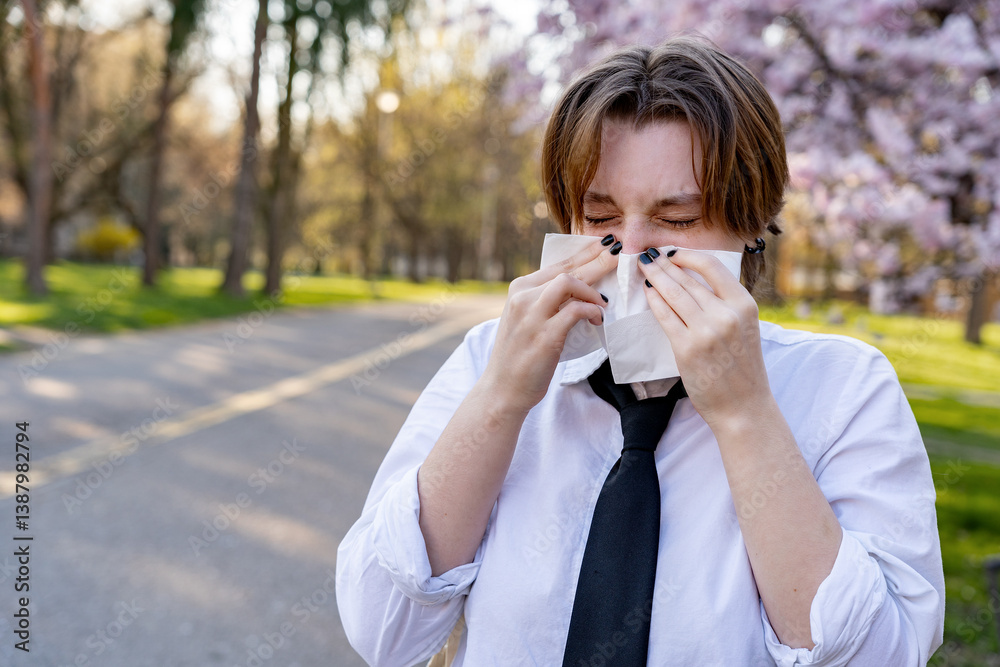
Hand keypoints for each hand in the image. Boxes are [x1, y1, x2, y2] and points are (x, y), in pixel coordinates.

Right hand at [483, 236, 619, 414]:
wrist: (503, 389)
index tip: (605, 245)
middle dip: (597, 258)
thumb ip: (546, 301)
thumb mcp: (527, 319)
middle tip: (619, 252)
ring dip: (593, 289)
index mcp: (520, 288)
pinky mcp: (545, 334)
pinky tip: (598, 320)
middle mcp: (523, 296)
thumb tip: (580, 287)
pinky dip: (592, 311)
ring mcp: (533, 315)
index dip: (585, 253)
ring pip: (570, 282)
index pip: (558, 263)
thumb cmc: (520, 356)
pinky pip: (576, 311)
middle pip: (567, 268)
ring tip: (606, 302)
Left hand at [638, 248, 768, 428]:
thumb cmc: (742, 368)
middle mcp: (726, 314)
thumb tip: (693, 281)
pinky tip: (647, 292)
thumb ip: (725, 304)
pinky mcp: (686, 348)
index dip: (687, 255)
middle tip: (647, 255)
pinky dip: (653, 301)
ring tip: (643, 268)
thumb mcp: (744, 327)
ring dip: (654, 277)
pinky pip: (664, 316)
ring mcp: (705, 331)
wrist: (743, 407)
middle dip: (663, 264)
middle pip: (687, 279)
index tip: (672, 253)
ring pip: (673, 293)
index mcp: (744, 304)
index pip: (712, 266)